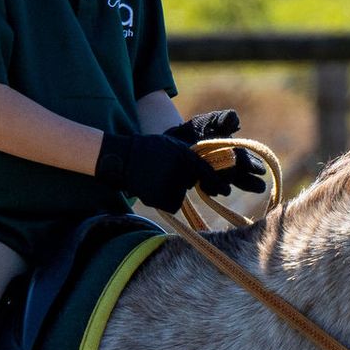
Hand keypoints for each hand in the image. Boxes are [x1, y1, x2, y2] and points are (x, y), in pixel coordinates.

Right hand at [94, 132, 226, 212]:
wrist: (123, 159)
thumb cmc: (149, 149)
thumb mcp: (172, 144)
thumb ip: (189, 155)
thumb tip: (208, 168)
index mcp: (184, 156)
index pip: (207, 173)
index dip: (218, 184)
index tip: (226, 192)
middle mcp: (180, 172)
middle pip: (190, 183)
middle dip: (184, 179)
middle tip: (166, 169)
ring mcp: (169, 187)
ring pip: (180, 195)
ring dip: (173, 189)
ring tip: (157, 177)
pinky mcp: (159, 199)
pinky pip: (171, 204)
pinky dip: (165, 199)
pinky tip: (153, 187)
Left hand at [164, 109, 266, 194]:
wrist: (173, 139)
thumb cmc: (195, 130)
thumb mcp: (208, 121)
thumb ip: (221, 119)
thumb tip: (233, 117)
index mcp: (233, 153)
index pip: (246, 160)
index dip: (253, 165)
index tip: (261, 170)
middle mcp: (226, 167)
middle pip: (242, 177)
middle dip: (250, 183)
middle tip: (260, 187)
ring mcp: (214, 177)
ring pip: (225, 185)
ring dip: (226, 186)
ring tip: (227, 188)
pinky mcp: (200, 183)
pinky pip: (208, 188)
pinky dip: (209, 187)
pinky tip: (204, 184)